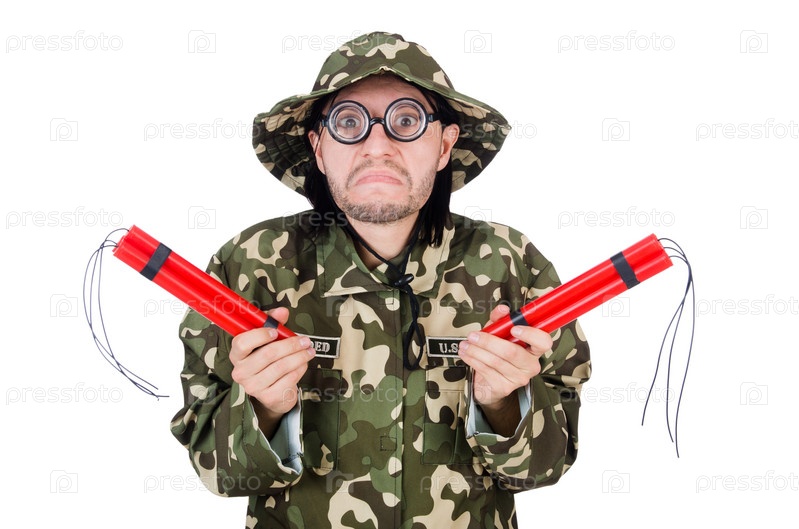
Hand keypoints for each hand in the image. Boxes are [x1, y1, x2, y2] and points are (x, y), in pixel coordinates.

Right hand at [230, 308, 314, 434]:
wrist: (271, 391)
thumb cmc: (267, 359)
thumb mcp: (268, 339)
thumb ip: (273, 322)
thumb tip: (282, 311)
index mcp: (237, 355)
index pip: (242, 343)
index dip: (259, 335)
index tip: (275, 331)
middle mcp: (241, 372)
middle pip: (268, 354)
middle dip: (291, 345)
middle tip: (306, 340)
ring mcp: (253, 386)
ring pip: (281, 366)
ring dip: (300, 356)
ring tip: (309, 350)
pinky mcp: (268, 397)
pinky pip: (289, 379)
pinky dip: (300, 369)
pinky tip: (304, 364)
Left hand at [458, 305, 552, 409]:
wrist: (490, 382)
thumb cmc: (498, 353)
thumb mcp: (498, 333)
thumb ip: (500, 320)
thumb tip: (502, 309)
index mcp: (534, 349)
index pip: (543, 342)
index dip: (530, 334)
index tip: (514, 328)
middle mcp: (530, 365)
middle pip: (512, 352)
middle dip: (489, 342)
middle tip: (473, 335)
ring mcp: (518, 378)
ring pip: (495, 361)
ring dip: (476, 350)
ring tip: (465, 344)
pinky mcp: (504, 387)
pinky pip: (486, 370)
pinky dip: (472, 360)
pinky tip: (466, 354)